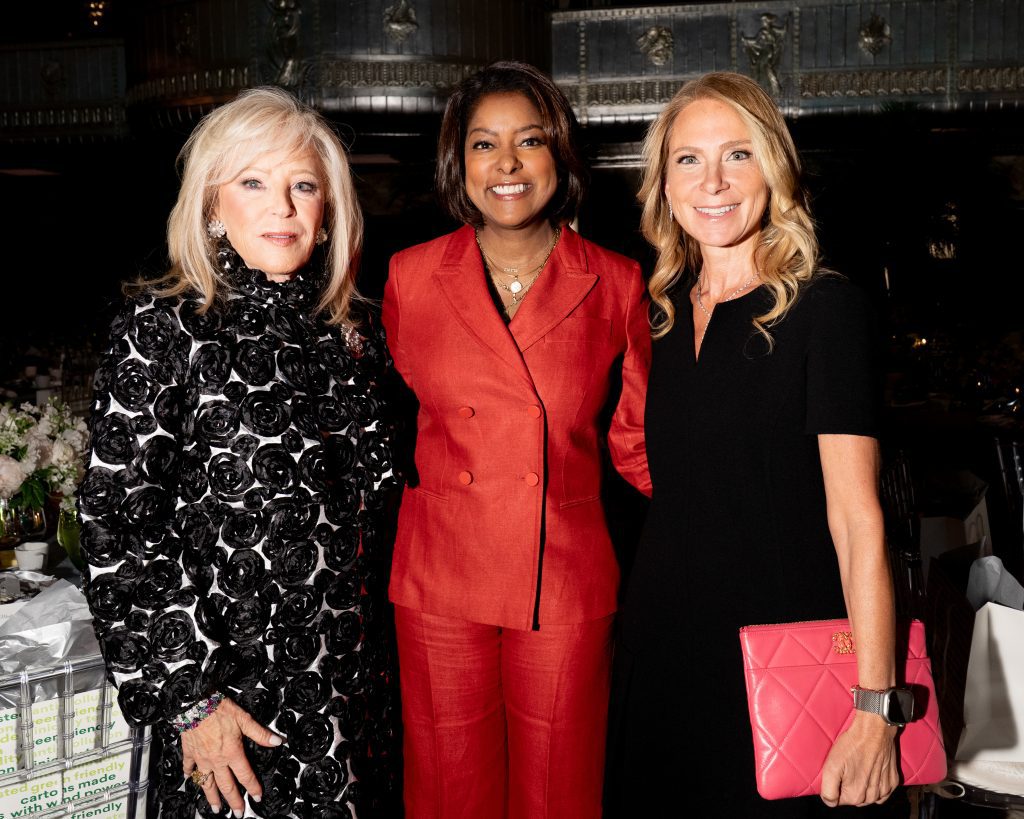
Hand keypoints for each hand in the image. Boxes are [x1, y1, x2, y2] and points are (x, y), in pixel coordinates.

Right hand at [180, 697, 283, 815]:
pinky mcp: (190, 753)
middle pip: (226, 785)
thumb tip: (277, 741)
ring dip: (212, 797)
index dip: (253, 787)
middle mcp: (217, 760)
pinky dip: (190, 774)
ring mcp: (202, 759)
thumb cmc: (220, 709)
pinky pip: (189, 767)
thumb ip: (260, 733)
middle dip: (233, 801)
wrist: (195, 704)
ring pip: (207, 783)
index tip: (258, 797)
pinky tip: (190, 779)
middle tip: (238, 813)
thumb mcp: (244, 719)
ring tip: (216, 809)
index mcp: (232, 752)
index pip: (245, 775)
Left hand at [820, 712, 898, 806]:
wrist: (874, 730)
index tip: (837, 772)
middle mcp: (871, 797)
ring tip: (859, 767)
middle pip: (854, 799)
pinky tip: (871, 772)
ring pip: (868, 797)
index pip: (839, 801)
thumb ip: (828, 790)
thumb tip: (829, 802)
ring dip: (862, 786)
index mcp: (855, 795)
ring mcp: (884, 790)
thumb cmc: (852, 745)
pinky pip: (882, 792)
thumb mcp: (831, 766)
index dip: (835, 785)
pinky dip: (876, 785)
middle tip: (848, 766)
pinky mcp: (893, 781)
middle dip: (848, 786)